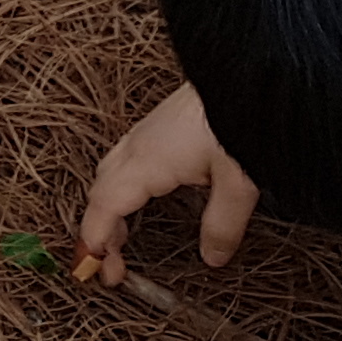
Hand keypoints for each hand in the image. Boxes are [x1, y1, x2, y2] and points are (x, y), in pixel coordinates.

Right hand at [76, 85, 259, 285]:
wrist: (247, 71)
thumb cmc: (239, 117)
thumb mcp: (239, 182)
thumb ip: (223, 224)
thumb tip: (213, 257)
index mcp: (149, 160)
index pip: (105, 205)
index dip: (94, 239)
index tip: (94, 269)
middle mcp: (139, 145)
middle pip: (101, 190)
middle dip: (98, 231)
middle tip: (110, 267)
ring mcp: (147, 131)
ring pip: (110, 174)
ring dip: (108, 210)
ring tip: (120, 241)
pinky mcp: (161, 125)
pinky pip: (124, 162)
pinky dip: (119, 190)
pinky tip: (139, 200)